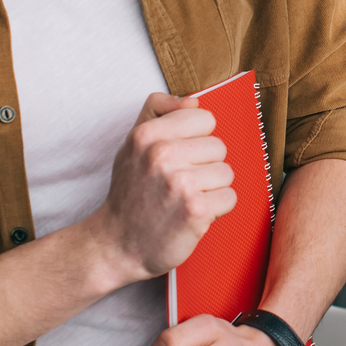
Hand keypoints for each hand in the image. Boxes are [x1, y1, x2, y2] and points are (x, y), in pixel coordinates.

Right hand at [90, 92, 236, 284]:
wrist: (115, 245)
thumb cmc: (130, 194)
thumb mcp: (132, 145)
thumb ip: (158, 113)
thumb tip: (192, 101)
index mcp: (148, 134)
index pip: (204, 118)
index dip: (197, 139)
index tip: (181, 157)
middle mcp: (162, 155)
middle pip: (219, 147)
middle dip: (205, 167)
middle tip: (180, 185)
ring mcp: (180, 183)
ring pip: (227, 173)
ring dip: (212, 190)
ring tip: (185, 200)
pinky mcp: (195, 211)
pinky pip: (230, 198)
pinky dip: (216, 210)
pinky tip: (192, 215)